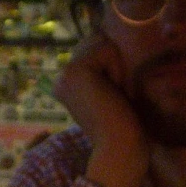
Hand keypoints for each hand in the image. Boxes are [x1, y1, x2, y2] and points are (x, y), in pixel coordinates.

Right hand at [55, 33, 146, 186]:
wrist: (120, 148)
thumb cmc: (124, 126)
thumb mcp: (111, 91)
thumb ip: (104, 69)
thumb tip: (107, 38)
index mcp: (66, 84)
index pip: (93, 48)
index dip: (113, 66)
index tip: (112, 97)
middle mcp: (61, 78)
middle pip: (96, 41)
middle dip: (114, 63)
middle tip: (115, 96)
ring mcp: (65, 74)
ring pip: (101, 43)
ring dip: (117, 66)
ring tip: (114, 94)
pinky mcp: (76, 71)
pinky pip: (106, 49)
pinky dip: (118, 69)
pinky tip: (113, 93)